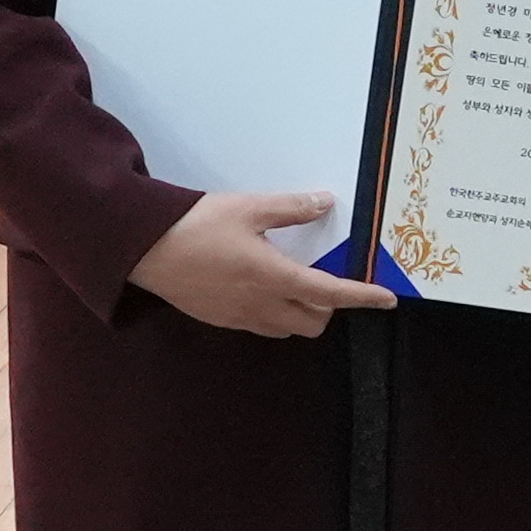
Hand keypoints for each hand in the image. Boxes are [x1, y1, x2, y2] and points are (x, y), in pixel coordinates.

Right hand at [131, 192, 398, 338]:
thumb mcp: (247, 207)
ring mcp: (240, 318)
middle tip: (326, 277)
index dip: (363, 297)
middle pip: (313, 322)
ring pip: (287, 328)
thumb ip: (290, 208)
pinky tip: (262, 287)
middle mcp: (261, 305)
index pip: (331, 293)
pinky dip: (275, 313)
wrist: (142, 249)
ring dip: (301, 312)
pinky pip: (262, 326)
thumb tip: (325, 202)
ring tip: (294, 282)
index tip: (387, 300)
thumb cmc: (196, 224)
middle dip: (329, 306)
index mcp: (274, 276)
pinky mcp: (221, 320)